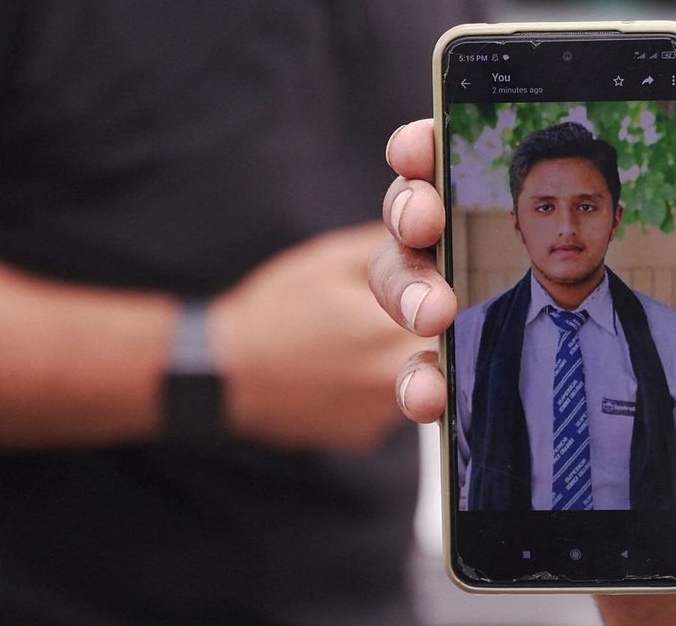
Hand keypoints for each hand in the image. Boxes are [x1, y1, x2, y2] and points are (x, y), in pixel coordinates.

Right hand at [209, 223, 429, 450]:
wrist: (221, 376)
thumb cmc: (272, 313)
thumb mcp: (330, 261)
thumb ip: (394, 251)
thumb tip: (438, 240)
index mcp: (390, 332)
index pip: (455, 315)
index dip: (447, 300)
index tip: (436, 295)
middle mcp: (394, 382)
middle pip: (444, 350)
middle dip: (430, 327)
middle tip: (407, 310)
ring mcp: (380, 415)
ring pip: (423, 377)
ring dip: (405, 356)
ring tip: (358, 339)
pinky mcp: (365, 435)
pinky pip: (390, 403)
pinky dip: (378, 384)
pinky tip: (344, 368)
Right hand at [368, 119, 675, 480]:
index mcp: (555, 223)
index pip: (476, 165)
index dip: (432, 146)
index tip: (422, 144)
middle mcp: (505, 266)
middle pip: (421, 217)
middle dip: (408, 208)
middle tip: (427, 222)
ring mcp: (487, 330)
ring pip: (406, 286)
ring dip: (404, 287)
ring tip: (435, 312)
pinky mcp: (482, 394)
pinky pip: (425, 380)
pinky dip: (417, 383)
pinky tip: (435, 395)